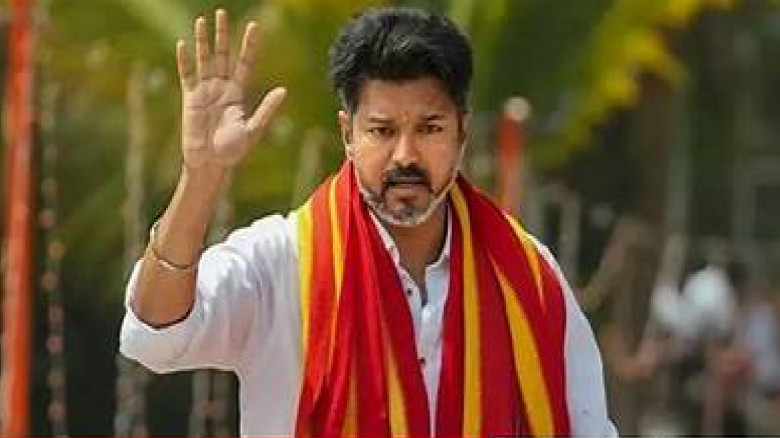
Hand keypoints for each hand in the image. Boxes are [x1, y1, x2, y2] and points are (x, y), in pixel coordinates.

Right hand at [177, 10, 285, 169]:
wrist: (211, 164)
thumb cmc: (234, 151)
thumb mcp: (254, 129)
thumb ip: (267, 109)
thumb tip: (284, 90)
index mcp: (239, 93)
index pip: (245, 63)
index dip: (249, 45)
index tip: (254, 27)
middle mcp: (222, 88)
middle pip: (223, 55)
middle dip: (223, 34)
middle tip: (222, 12)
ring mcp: (205, 92)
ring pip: (204, 60)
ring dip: (203, 41)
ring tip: (202, 21)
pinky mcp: (190, 99)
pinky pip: (187, 75)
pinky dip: (184, 61)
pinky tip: (183, 44)